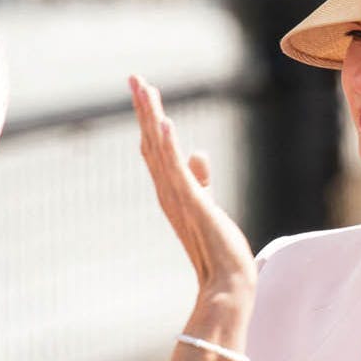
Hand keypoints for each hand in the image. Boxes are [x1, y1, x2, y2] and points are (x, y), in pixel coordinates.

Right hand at [128, 75, 256, 300]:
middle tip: (134, 77)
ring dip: (152, 118)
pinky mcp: (193, 205)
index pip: (155, 147)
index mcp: (171, 190)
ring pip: (160, 151)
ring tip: (145, 88)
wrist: (225, 283)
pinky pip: (178, 171)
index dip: (149, 118)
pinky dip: (170, 147)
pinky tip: (165, 123)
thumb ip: (202, 179)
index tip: (144, 89)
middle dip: (144, 108)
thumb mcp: (209, 204)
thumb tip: (199, 153)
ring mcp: (178, 198)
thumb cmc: (218, 247)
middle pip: (151, 142)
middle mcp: (168, 191)